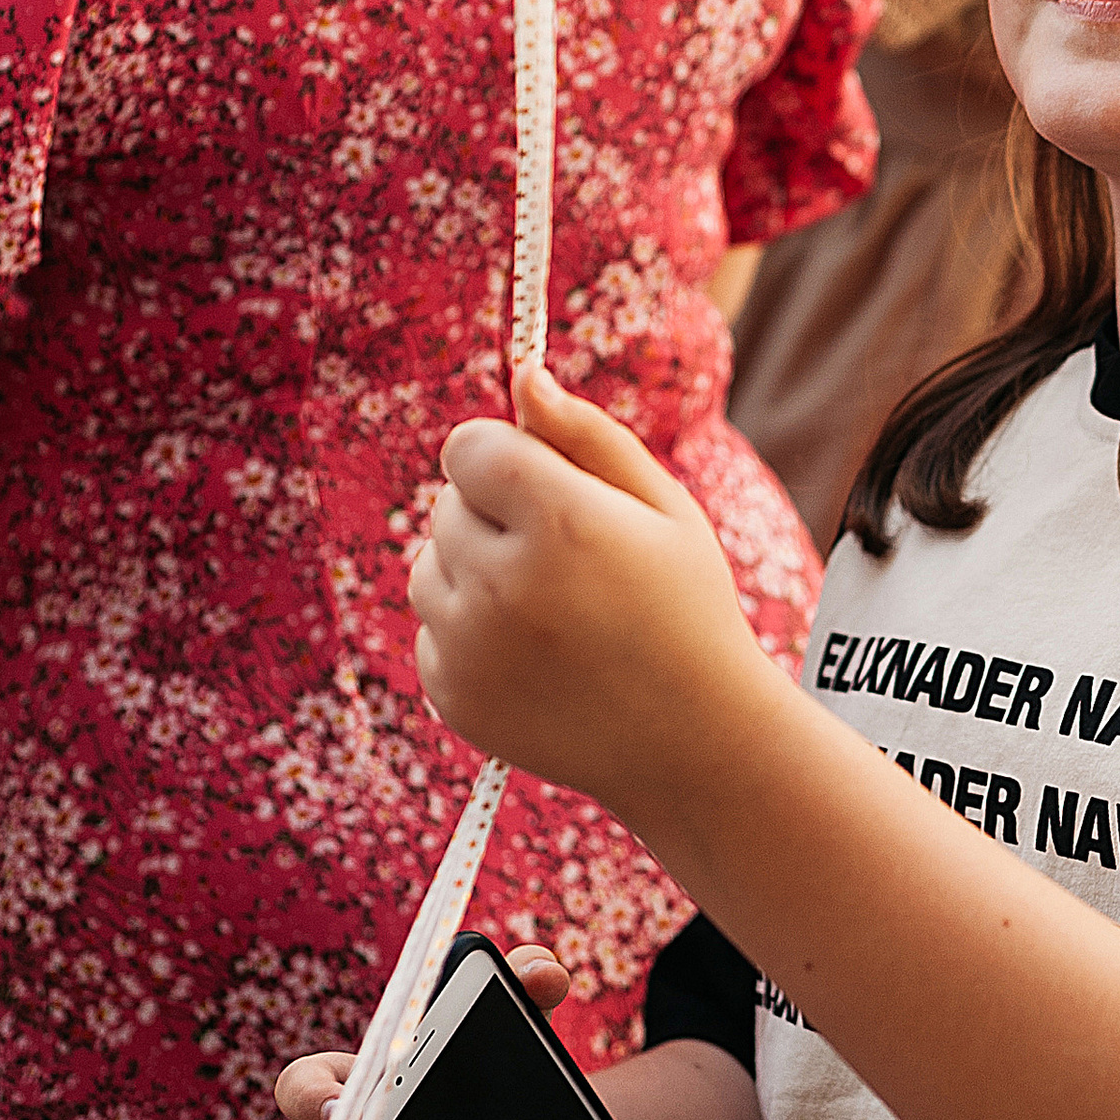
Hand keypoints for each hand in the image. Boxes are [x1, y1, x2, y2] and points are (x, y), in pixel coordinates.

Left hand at [409, 363, 769, 818]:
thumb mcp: (663, 506)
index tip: (540, 479)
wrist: (692, 742)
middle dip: (494, 513)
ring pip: (427, 565)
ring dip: (471, 569)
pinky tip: (535, 652)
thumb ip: (587, 434)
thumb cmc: (687, 608)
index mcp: (559, 521)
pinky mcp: (451, 694)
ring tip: (548, 602)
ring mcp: (469, 646)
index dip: (503, 454)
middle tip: (566, 556)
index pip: (467, 447)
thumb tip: (524, 377)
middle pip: (446, 504)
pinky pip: (431, 629)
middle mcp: (501, 583)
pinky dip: (468, 632)